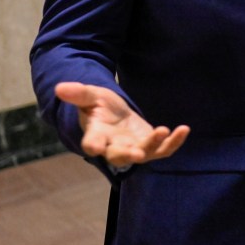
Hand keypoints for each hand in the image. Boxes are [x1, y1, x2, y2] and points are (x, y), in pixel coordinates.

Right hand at [55, 82, 189, 167]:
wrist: (113, 114)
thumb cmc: (99, 106)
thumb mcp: (90, 95)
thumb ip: (78, 93)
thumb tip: (60, 87)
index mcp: (96, 135)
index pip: (92, 143)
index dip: (93, 145)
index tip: (93, 147)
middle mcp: (113, 146)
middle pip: (119, 156)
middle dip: (128, 154)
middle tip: (137, 153)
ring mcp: (133, 148)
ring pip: (144, 154)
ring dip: (155, 145)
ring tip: (164, 130)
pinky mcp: (149, 145)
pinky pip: (163, 149)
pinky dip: (174, 142)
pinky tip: (184, 129)